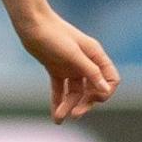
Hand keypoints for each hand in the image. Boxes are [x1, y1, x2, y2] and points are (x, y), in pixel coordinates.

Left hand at [15, 9, 119, 123]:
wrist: (31, 24)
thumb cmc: (53, 35)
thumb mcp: (73, 54)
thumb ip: (90, 72)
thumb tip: (106, 90)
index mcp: (95, 55)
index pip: (110, 79)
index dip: (105, 92)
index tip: (93, 100)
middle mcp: (85, 62)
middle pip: (93, 89)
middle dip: (85, 103)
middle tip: (74, 114)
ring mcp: (71, 66)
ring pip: (75, 92)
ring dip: (69, 105)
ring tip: (59, 118)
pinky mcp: (56, 68)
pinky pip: (61, 89)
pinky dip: (58, 101)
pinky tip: (55, 115)